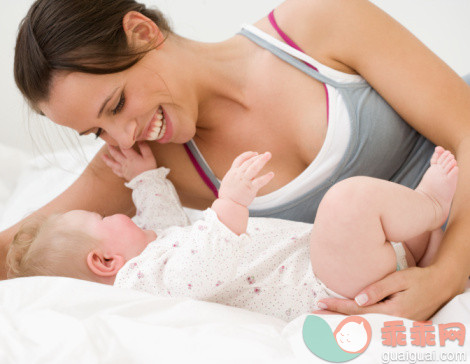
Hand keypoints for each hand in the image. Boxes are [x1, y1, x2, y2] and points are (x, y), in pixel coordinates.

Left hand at [101, 142, 156, 180]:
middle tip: (108, 144)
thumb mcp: (149, 157)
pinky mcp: (125, 175)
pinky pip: (117, 172)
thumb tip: (140, 140)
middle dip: (111, 149)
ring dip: (107, 159)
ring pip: (113, 164)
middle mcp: (125, 163)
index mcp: (132, 157)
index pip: (124, 148)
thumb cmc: (149, 169)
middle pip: (116, 155)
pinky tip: (112, 167)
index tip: (118, 137)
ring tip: (103, 156)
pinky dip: (113, 169)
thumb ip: (144, 148)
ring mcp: (124, 170)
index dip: (121, 142)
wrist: (147, 183)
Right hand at [219, 151, 273, 206]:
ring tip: (268, 155)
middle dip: (258, 156)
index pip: (240, 159)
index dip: (248, 155)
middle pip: (249, 162)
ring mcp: (244, 181)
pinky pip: (259, 181)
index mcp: (232, 172)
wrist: (228, 206)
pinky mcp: (250, 188)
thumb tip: (241, 171)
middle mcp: (238, 175)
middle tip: (267, 154)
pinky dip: (266, 177)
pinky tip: (271, 174)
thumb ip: (235, 175)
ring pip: (254, 168)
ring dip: (261, 160)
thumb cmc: (228, 195)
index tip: (255, 153)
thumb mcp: (228, 181)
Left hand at [316, 266, 460, 319]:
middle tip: (314, 315)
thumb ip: (379, 289)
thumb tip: (358, 299)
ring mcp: (395, 324)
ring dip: (343, 322)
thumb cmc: (420, 279)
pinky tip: (345, 320)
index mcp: (393, 310)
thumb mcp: (400, 279)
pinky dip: (356, 323)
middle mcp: (393, 321)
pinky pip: (372, 324)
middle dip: (334, 318)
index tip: (320, 302)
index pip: (358, 310)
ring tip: (324, 319)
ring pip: (363, 325)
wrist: (441, 286)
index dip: (337, 306)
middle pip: (357, 322)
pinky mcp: (397, 323)